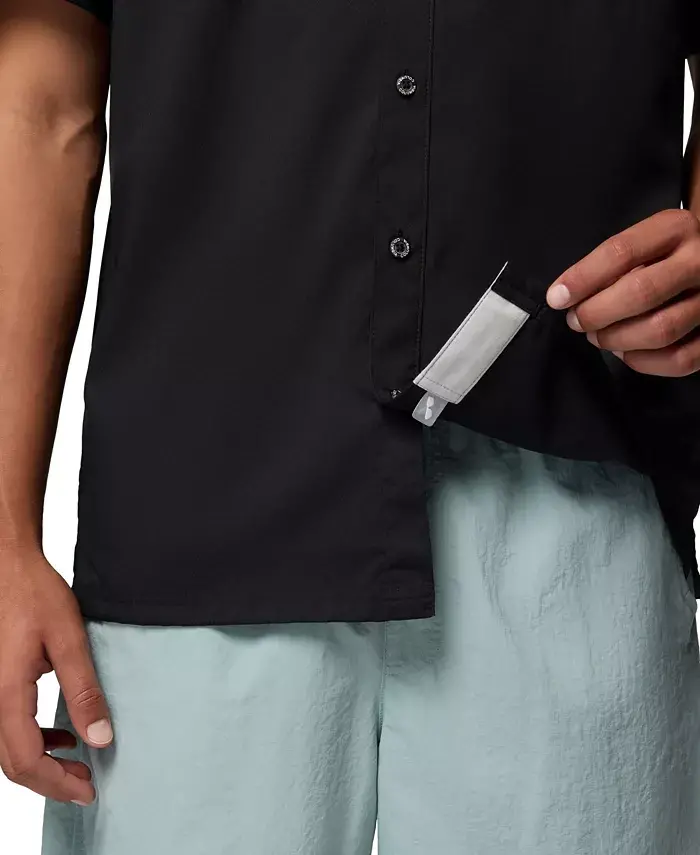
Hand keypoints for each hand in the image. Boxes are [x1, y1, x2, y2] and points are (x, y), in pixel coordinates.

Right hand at [0, 548, 111, 804]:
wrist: (7, 567)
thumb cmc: (33, 594)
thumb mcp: (68, 639)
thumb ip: (84, 690)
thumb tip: (100, 738)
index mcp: (6, 693)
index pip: (26, 759)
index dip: (57, 783)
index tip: (88, 790)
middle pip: (13, 763)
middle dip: (50, 781)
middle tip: (86, 785)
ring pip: (8, 748)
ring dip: (42, 762)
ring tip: (78, 764)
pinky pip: (7, 727)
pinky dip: (33, 740)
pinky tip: (61, 734)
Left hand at [546, 209, 699, 375]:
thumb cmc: (667, 256)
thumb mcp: (645, 242)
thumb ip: (613, 264)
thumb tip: (566, 296)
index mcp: (676, 229)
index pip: (621, 252)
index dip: (583, 278)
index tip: (557, 298)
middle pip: (641, 292)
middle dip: (597, 313)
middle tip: (577, 322)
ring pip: (660, 329)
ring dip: (617, 340)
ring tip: (598, 336)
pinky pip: (680, 358)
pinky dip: (643, 361)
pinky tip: (625, 353)